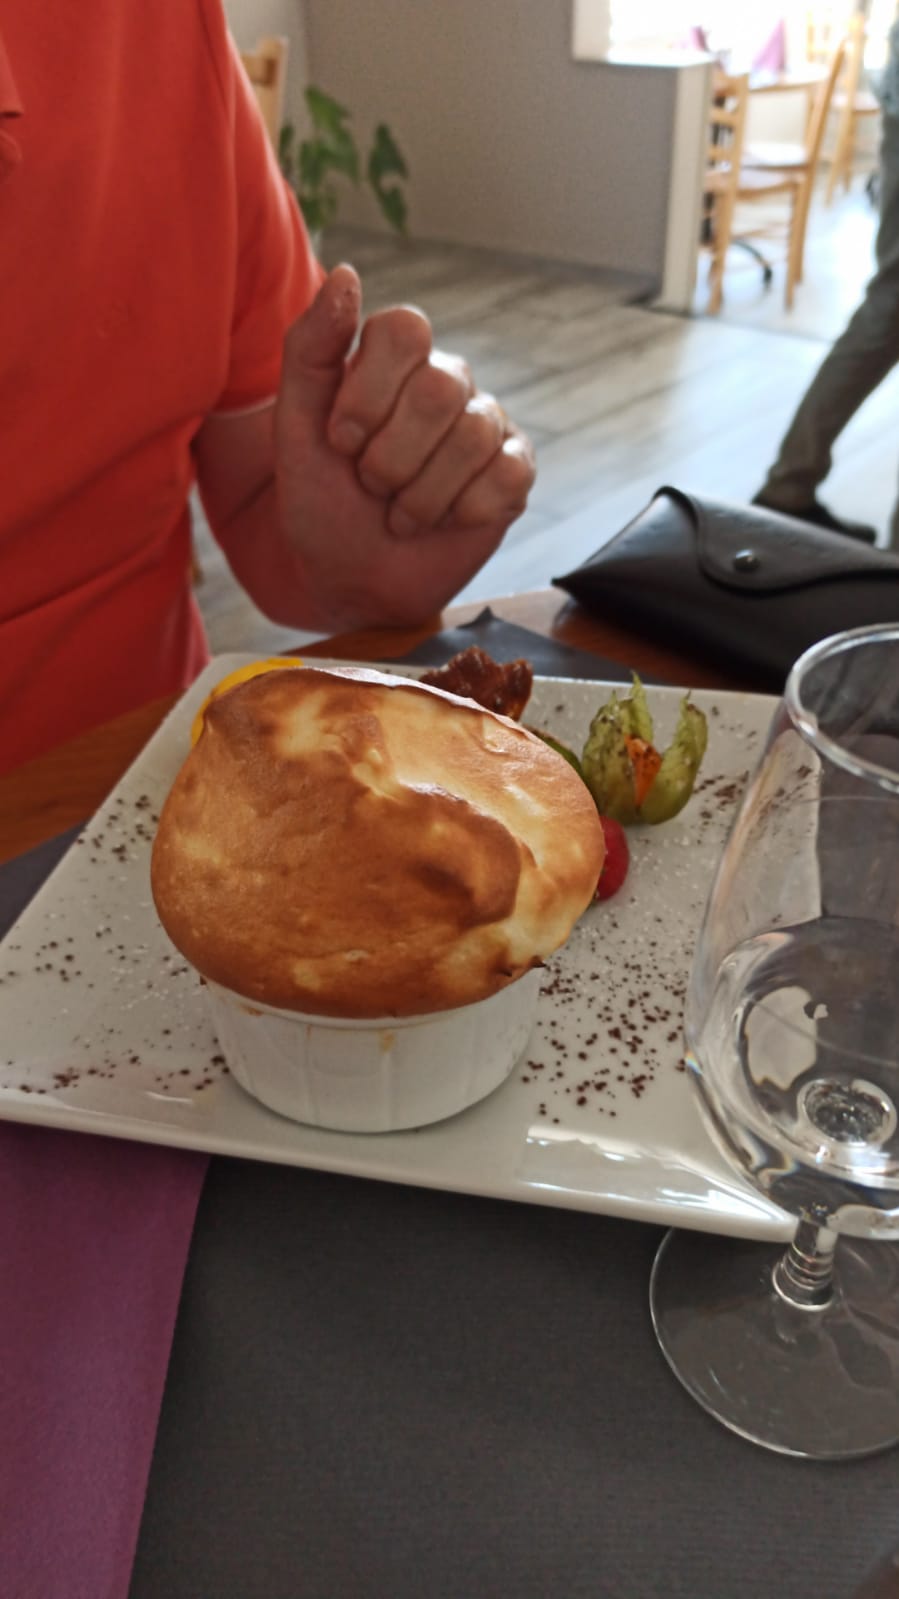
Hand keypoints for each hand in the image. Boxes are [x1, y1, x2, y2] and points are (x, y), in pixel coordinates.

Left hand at [274, 263, 534, 629]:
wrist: (346, 576)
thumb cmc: (320, 496)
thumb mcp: (295, 425)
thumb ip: (309, 346)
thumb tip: (346, 274)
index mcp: (397, 359)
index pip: (404, 330)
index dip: (368, 394)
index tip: (341, 441)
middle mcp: (448, 383)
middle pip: (438, 390)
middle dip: (389, 457)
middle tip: (371, 484)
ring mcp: (487, 426)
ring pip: (471, 439)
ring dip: (419, 495)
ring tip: (399, 512)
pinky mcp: (513, 474)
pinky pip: (506, 478)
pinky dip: (461, 512)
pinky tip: (442, 521)